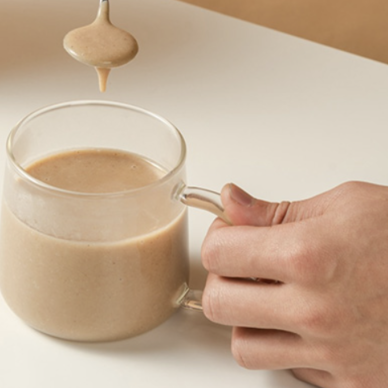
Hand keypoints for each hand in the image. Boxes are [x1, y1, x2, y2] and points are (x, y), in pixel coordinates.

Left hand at [201, 182, 387, 386]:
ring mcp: (335, 353)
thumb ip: (279, 210)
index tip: (232, 234)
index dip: (220, 238)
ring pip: (245, 346)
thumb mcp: (348, 205)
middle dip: (224, 280)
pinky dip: (289, 349)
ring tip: (271, 298)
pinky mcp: (355, 384)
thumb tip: (232, 201)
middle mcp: (316, 310)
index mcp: (308, 256)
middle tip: (244, 266)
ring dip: (249, 321)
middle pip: (220, 304)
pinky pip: (291, 371)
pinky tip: (308, 324)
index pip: (217, 253)